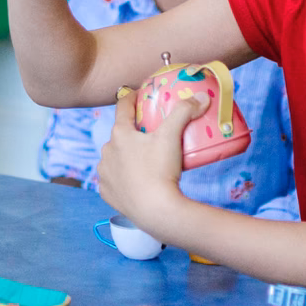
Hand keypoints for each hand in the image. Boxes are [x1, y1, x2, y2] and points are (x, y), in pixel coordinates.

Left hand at [95, 86, 196, 228]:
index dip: (131, 98)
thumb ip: (184, 112)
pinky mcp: (106, 193)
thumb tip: (201, 97)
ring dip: (125, 157)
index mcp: (119, 134)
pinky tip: (135, 182)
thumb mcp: (172, 136)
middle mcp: (107, 151)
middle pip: (119, 135)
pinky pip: (113, 181)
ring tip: (145, 162)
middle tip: (150, 136)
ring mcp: (104, 173)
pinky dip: (122, 179)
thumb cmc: (161, 169)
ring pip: (114, 158)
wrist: (155, 210)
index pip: (122, 107)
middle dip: (132, 133)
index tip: (138, 95)